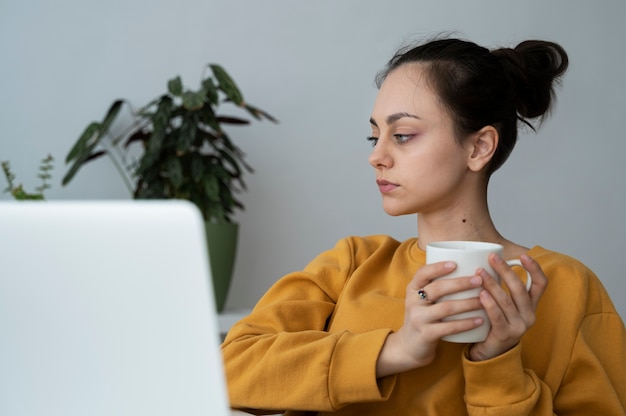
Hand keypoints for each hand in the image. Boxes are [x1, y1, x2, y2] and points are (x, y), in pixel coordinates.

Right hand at [376, 261, 484, 376]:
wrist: (409, 347)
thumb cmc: (423, 318)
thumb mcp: (421, 300)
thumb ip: (435, 287)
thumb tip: (464, 268)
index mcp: (412, 289)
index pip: (422, 273)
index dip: (438, 267)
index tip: (455, 263)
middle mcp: (412, 302)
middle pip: (437, 288)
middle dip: (460, 283)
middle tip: (479, 280)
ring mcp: (418, 318)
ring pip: (446, 307)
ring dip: (468, 303)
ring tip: (483, 300)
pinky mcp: (426, 334)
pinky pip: (449, 327)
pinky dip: (466, 323)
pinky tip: (480, 320)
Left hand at [468, 253, 547, 360]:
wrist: (490, 352)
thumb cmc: (494, 322)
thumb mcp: (504, 304)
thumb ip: (503, 286)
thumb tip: (492, 259)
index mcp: (531, 305)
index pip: (541, 284)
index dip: (535, 268)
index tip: (524, 255)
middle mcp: (529, 315)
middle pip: (520, 289)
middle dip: (506, 271)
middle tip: (491, 258)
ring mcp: (519, 326)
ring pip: (507, 301)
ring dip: (493, 284)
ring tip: (480, 272)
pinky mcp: (505, 335)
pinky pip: (497, 316)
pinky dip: (489, 303)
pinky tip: (481, 293)